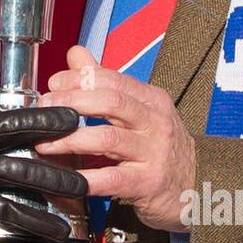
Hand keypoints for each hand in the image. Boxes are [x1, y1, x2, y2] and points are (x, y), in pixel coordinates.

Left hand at [37, 46, 195, 233]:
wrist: (198, 187)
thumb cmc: (161, 147)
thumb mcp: (141, 109)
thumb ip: (105, 81)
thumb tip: (75, 54)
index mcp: (152, 99)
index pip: (111, 79)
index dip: (77, 78)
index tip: (53, 85)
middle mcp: (155, 122)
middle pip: (109, 101)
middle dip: (70, 102)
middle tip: (44, 109)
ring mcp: (154, 153)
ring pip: (107, 139)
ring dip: (69, 139)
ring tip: (45, 143)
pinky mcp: (148, 183)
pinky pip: (110, 179)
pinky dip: (83, 178)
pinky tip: (65, 178)